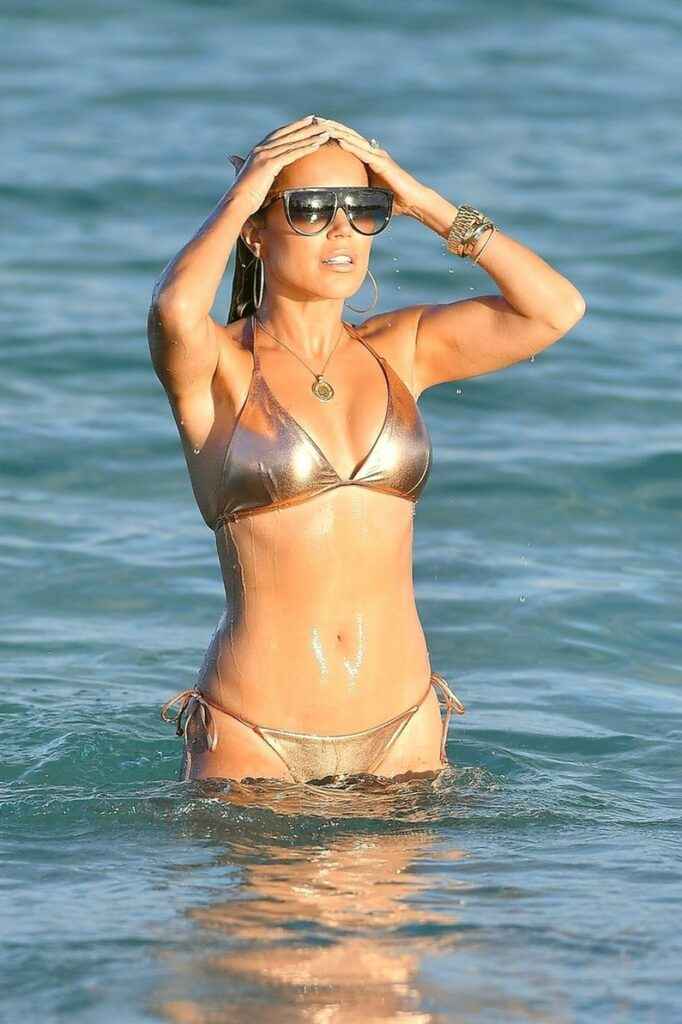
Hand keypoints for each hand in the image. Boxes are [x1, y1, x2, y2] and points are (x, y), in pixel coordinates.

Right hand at [227, 114, 330, 213]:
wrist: (236, 202)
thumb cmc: (241, 194)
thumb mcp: (242, 175)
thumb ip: (239, 165)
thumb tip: (232, 158)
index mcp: (256, 151)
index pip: (278, 134)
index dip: (292, 127)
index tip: (306, 122)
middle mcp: (260, 149)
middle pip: (287, 134)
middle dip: (304, 126)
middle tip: (319, 120)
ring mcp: (265, 155)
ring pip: (292, 142)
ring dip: (310, 136)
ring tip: (325, 132)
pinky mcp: (270, 164)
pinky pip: (292, 154)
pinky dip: (305, 148)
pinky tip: (317, 145)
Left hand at [313, 117, 428, 218]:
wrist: (412, 202)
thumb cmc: (392, 202)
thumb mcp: (368, 196)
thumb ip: (356, 193)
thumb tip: (340, 203)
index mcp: (368, 158)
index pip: (347, 142)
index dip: (332, 134)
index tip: (315, 129)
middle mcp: (372, 153)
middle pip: (348, 135)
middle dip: (331, 127)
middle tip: (314, 120)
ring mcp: (378, 156)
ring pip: (354, 140)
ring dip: (338, 132)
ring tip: (323, 125)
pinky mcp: (382, 163)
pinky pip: (363, 153)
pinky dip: (351, 146)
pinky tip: (339, 141)